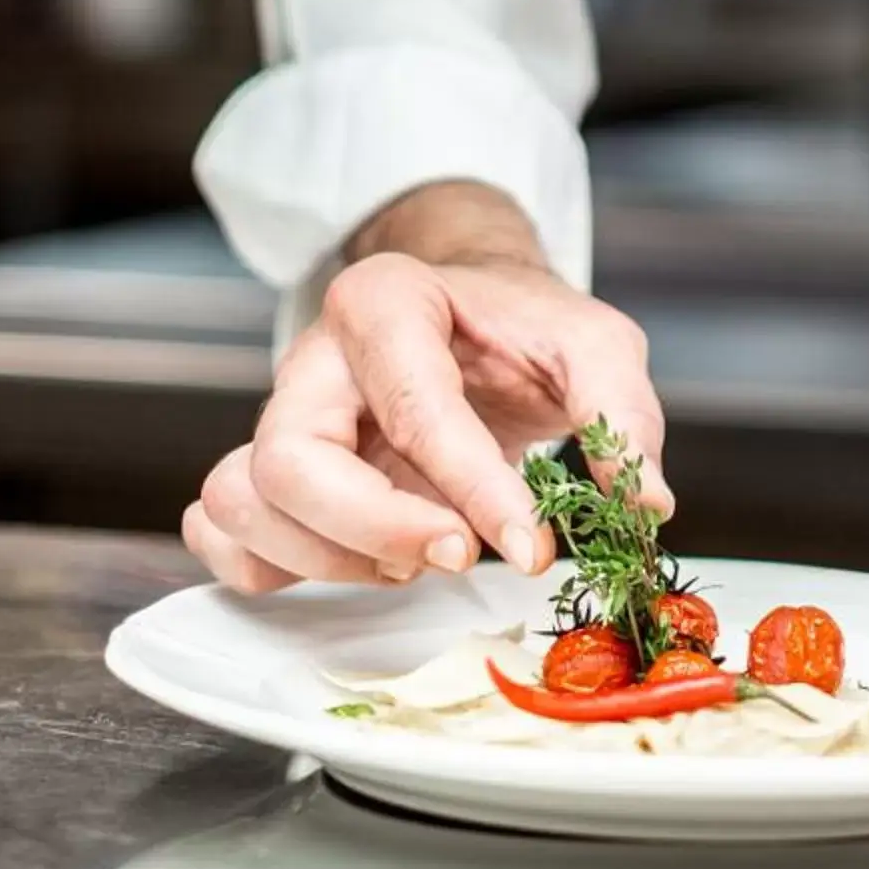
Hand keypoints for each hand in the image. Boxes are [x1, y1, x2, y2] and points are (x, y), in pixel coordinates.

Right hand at [183, 182, 669, 591]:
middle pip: (292, 460)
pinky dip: (270, 568)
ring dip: (330, 558)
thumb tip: (643, 503)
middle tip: (460, 554)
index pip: (414, 404)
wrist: (477, 316)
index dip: (473, 486)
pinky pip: (226, 531)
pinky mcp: (273, 475)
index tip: (530, 544)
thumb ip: (622, 414)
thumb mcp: (593, 343)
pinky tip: (355, 568)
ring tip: (420, 556)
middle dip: (374, 528)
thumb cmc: (523, 327)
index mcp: (386, 300)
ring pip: (246, 501)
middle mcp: (316, 357)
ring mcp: (283, 416)